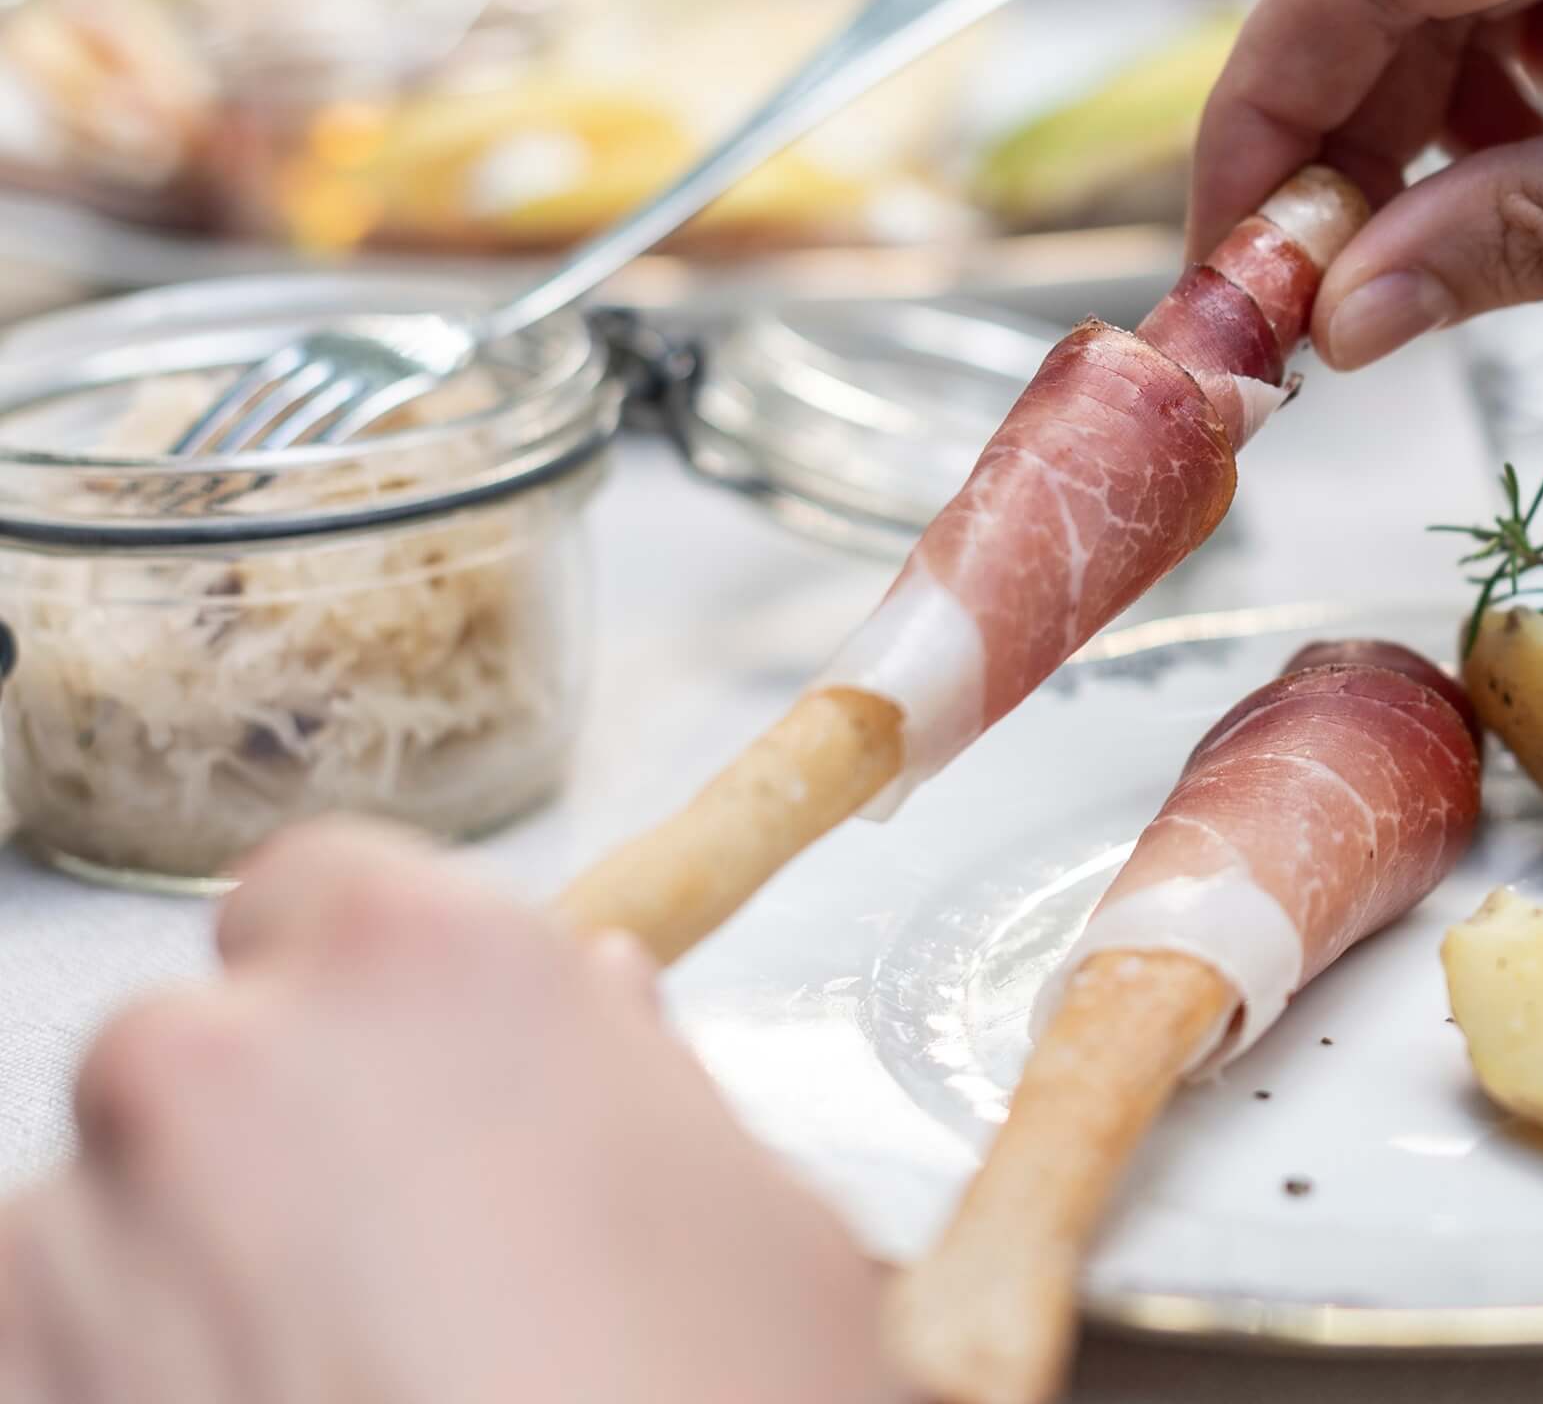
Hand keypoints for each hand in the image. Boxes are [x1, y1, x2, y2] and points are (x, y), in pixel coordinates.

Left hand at [0, 823, 896, 1403]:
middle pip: (197, 1066)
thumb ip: (640, 1094)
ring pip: (99, 1240)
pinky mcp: (5, 1394)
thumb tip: (589, 1018)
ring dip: (185, 1306)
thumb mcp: (767, 1238)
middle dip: (278, 1159)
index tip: (425, 1086)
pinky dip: (129, 1399)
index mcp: (427, 970)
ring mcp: (65, 1261)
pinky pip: (53, 1362)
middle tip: (412, 1295)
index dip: (376, 995)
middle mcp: (208, 1074)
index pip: (323, 889)